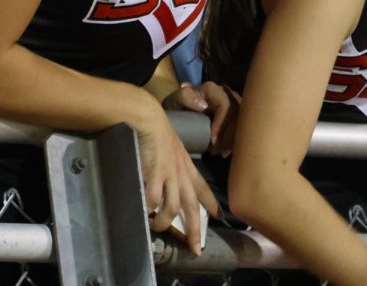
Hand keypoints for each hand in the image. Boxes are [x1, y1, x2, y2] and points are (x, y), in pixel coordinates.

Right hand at [135, 105, 220, 255]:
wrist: (148, 118)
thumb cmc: (158, 130)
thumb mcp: (172, 148)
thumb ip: (173, 163)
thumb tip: (168, 174)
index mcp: (187, 167)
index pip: (203, 189)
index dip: (211, 204)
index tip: (220, 217)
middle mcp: (181, 173)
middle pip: (192, 206)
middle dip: (194, 229)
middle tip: (196, 249)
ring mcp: (169, 174)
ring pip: (174, 207)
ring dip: (166, 222)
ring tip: (157, 229)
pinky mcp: (155, 174)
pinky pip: (154, 199)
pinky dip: (151, 209)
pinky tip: (146, 214)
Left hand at [162, 81, 239, 155]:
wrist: (175, 117)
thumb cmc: (174, 110)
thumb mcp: (173, 102)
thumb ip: (184, 97)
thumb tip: (204, 105)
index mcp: (211, 90)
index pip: (226, 104)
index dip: (222, 123)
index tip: (213, 141)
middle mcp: (224, 94)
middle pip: (238, 113)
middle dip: (230, 135)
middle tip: (218, 151)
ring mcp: (231, 104)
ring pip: (242, 120)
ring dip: (234, 139)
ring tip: (221, 153)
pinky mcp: (232, 115)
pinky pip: (242, 126)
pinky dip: (235, 140)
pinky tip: (226, 152)